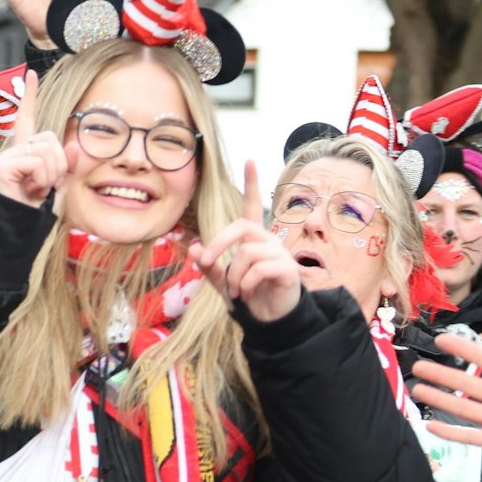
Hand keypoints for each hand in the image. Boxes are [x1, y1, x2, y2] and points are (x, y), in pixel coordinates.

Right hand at [0, 69, 72, 206]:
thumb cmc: (37, 210)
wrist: (19, 230)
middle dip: (58, 164)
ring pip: (47, 150)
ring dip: (51, 174)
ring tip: (38, 189)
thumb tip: (73, 145)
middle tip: (45, 185)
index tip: (31, 75)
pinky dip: (42, 179)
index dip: (30, 97)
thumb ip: (67, 164)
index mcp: (27, 152)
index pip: (28, 118)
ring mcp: (9, 157)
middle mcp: (16, 150)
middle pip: (51, 139)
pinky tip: (31, 189)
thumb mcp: (60, 184)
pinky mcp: (5, 166)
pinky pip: (38, 162)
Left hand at [188, 161, 302, 322]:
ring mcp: (280, 254)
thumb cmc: (249, 297)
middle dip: (218, 244)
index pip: (252, 207)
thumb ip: (209, 265)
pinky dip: (246, 283)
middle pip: (241, 227)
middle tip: (205, 263)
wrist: (269, 321)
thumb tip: (193, 247)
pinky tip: (248, 293)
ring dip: (233, 275)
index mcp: (253, 240)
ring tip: (236, 291)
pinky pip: (259, 268)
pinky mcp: (288, 269)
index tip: (249, 160)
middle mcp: (268, 241)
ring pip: (247, 252)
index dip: (251, 184)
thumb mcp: (222, 282)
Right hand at [410, 321, 481, 453]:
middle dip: (441, 374)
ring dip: (440, 399)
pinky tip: (431, 426)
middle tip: (418, 366)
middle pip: (466, 383)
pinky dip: (451, 433)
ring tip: (417, 390)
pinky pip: (472, 436)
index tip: (441, 339)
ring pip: (463, 407)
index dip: (463, 348)